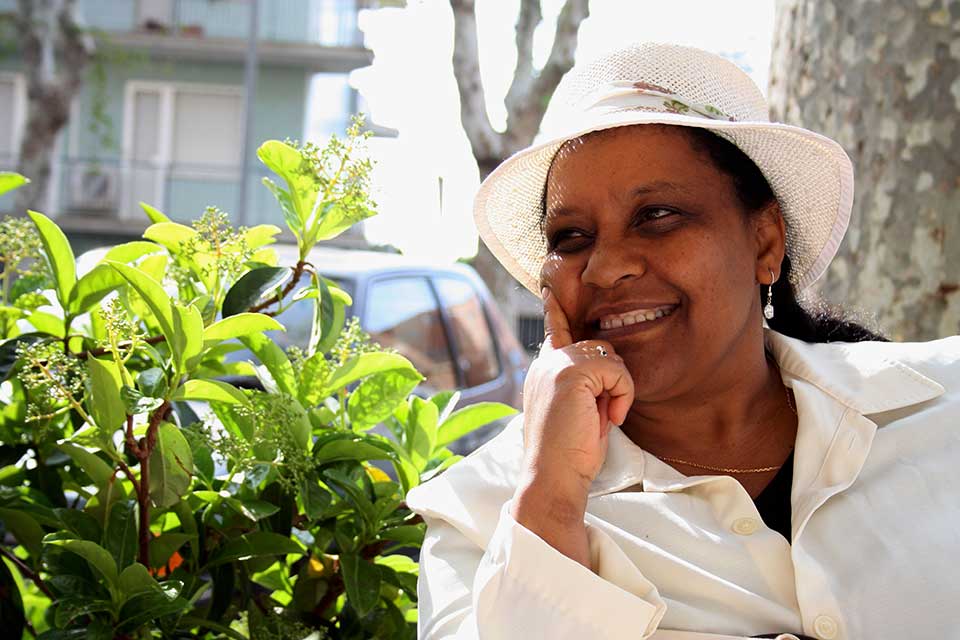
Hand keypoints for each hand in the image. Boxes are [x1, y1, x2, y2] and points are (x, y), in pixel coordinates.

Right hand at [511, 287, 634, 564]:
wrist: (554, 478)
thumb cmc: (570, 454)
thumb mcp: (579, 411)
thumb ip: (587, 384)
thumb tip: (611, 365)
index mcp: (543, 370)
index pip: (560, 328)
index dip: (568, 320)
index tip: (553, 293)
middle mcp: (545, 362)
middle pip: (598, 345)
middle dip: (612, 378)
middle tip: (606, 413)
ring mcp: (555, 364)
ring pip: (609, 354)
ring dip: (619, 386)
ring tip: (608, 416)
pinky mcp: (570, 373)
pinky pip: (616, 369)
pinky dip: (623, 394)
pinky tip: (612, 418)